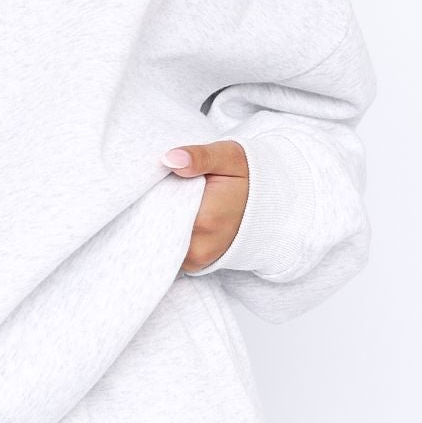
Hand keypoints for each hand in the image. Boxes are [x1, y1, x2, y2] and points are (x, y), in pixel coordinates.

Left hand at [160, 139, 248, 273]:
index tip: (151, 180)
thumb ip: (199, 157)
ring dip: (158, 223)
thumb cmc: (250, 177)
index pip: (156, 210)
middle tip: (159, 188)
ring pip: (160, 242)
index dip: (148, 196)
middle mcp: (198, 248)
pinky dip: (167, 234)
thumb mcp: (228, 157)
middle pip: (155, 229)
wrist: (273, 205)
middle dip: (150, 210)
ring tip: (171, 201)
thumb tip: (169, 159)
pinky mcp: (195, 265)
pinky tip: (175, 216)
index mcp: (205, 220)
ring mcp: (196, 261)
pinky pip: (169, 250)